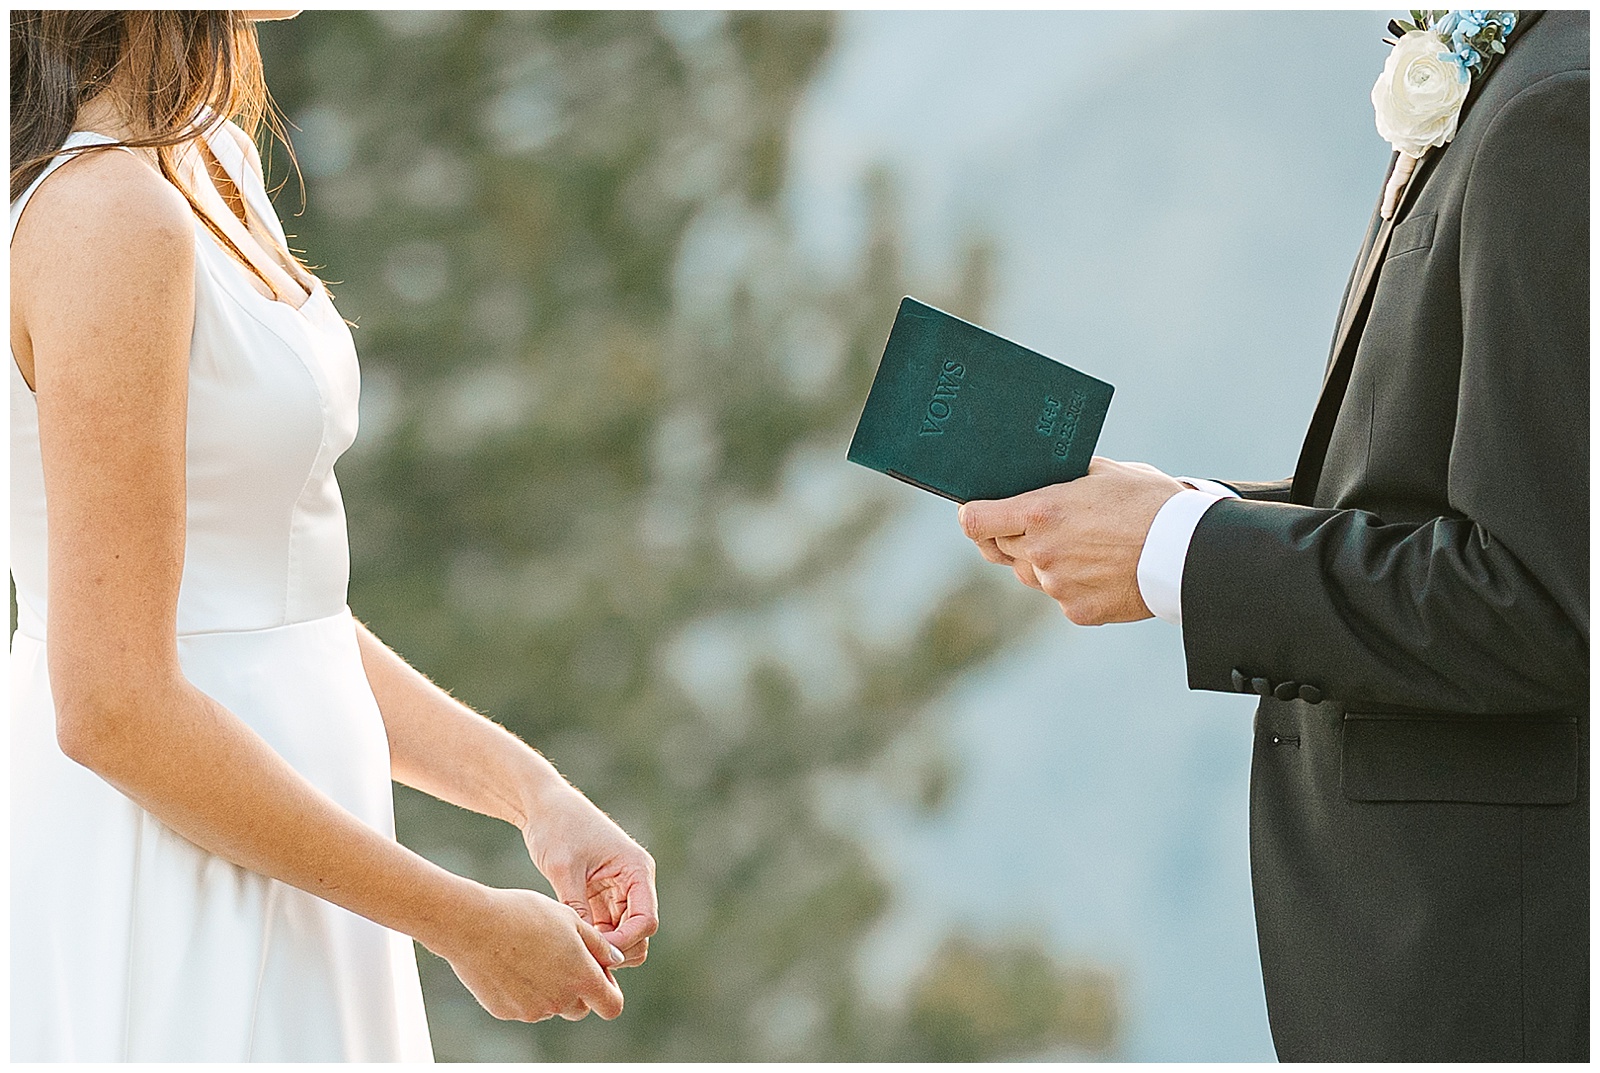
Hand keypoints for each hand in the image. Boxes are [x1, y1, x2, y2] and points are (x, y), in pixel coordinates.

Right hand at [428, 883, 625, 1022]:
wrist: (473, 924)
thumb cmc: (524, 914)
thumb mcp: (570, 919)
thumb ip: (598, 945)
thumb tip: (616, 961)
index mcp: (581, 978)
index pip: (612, 1005)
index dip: (610, 991)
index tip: (600, 973)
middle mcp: (559, 1001)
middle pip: (580, 1008)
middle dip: (578, 989)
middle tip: (563, 958)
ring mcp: (532, 1010)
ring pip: (552, 1005)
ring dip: (550, 988)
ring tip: (532, 952)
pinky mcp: (507, 1012)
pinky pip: (524, 1005)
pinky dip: (524, 990)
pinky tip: (511, 962)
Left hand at [522, 787, 658, 968]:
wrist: (543, 805)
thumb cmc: (557, 826)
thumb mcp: (564, 868)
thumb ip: (577, 907)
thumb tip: (587, 946)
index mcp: (636, 870)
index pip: (646, 920)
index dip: (624, 942)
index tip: (595, 951)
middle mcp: (634, 882)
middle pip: (640, 934)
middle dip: (617, 949)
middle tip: (582, 955)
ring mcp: (619, 891)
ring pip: (623, 935)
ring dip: (604, 947)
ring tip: (573, 948)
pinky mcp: (601, 897)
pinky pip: (606, 928)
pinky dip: (593, 939)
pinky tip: (570, 941)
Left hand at [958, 456, 1184, 624]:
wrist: (1190, 551)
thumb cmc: (1149, 501)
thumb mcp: (1102, 471)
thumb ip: (1060, 477)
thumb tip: (1035, 474)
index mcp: (1040, 513)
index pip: (974, 522)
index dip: (973, 516)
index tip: (978, 512)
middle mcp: (1041, 553)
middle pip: (999, 548)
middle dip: (1013, 536)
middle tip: (1043, 524)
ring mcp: (1057, 586)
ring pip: (1030, 574)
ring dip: (1043, 561)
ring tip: (1084, 544)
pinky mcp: (1076, 612)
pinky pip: (1060, 596)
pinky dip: (1073, 584)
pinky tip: (1102, 568)